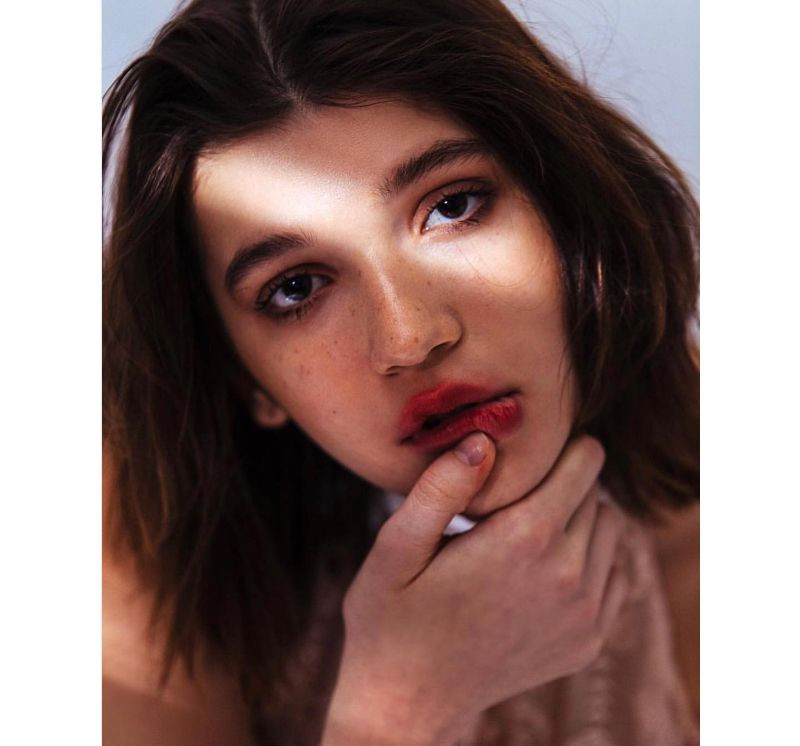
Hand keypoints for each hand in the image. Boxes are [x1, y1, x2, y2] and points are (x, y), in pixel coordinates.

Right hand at [322, 434, 626, 745]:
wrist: (407, 702)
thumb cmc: (391, 617)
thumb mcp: (395, 548)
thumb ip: (439, 490)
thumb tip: (482, 441)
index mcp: (524, 539)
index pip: (584, 463)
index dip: (562, 446)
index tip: (531, 452)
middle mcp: (568, 575)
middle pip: (595, 494)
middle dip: (563, 483)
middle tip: (517, 492)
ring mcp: (585, 615)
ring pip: (610, 532)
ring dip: (579, 519)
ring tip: (528, 526)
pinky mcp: (589, 642)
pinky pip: (614, 576)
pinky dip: (591, 560)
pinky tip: (544, 567)